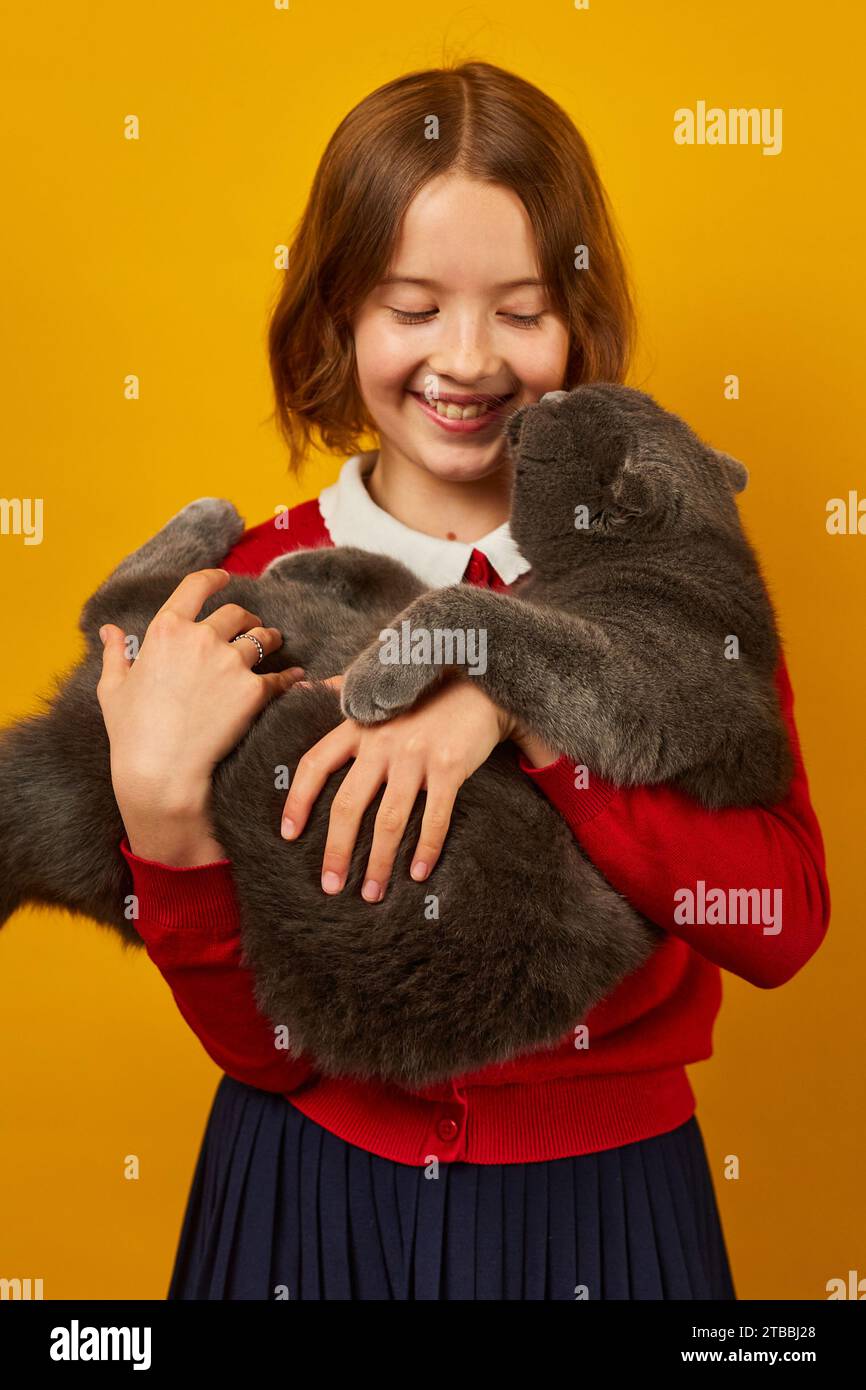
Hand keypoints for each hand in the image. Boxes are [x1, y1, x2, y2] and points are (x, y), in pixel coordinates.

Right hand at [96, 567, 304, 864]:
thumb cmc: (132, 733)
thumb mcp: (113, 689)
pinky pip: (280, 676)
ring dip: (271, 639)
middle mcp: (201, 638)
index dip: (214, 578)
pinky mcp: (254, 690)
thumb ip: (115, 654)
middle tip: (251, 626)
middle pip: (236, 613)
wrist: (162, 770)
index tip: (225, 577)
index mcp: (166, 630)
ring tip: (275, 644)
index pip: (195, 587)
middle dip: (246, 617)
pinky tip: (294, 678)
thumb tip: (108, 631)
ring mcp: (231, 662)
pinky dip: (289, 676)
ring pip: (263, 638)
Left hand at [281, 674, 519, 900]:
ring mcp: (416, 755)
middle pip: (348, 804)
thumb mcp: (380, 688)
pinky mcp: (450, 767)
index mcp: (358, 725)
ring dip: (379, 862)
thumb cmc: (426, 694)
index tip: (288, 835)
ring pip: (389, 820)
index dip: (298, 800)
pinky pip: (435, 817)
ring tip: (372, 893)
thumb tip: (306, 683)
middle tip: (330, 885)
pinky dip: (426, 849)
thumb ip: (344, 690)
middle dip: (336, 850)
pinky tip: (417, 873)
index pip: (316, 764)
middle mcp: (382, 741)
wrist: (482, 685)